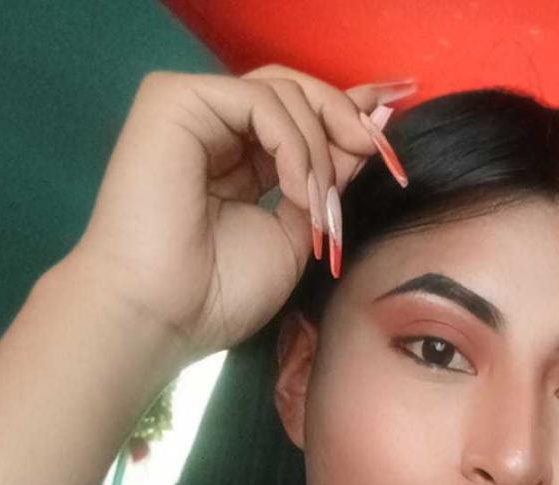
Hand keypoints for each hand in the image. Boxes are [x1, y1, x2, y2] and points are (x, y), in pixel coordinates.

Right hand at [63, 65, 414, 362]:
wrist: (160, 317)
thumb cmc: (218, 293)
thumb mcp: (298, 233)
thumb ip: (328, 181)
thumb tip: (371, 130)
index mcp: (240, 160)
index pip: (301, 117)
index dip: (350, 112)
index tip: (398, 114)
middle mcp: (215, 127)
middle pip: (299, 93)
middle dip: (348, 123)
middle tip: (382, 157)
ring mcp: (193, 109)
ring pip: (287, 92)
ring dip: (321, 153)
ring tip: (319, 213)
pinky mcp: (174, 99)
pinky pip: (263, 101)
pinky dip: (294, 147)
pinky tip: (296, 194)